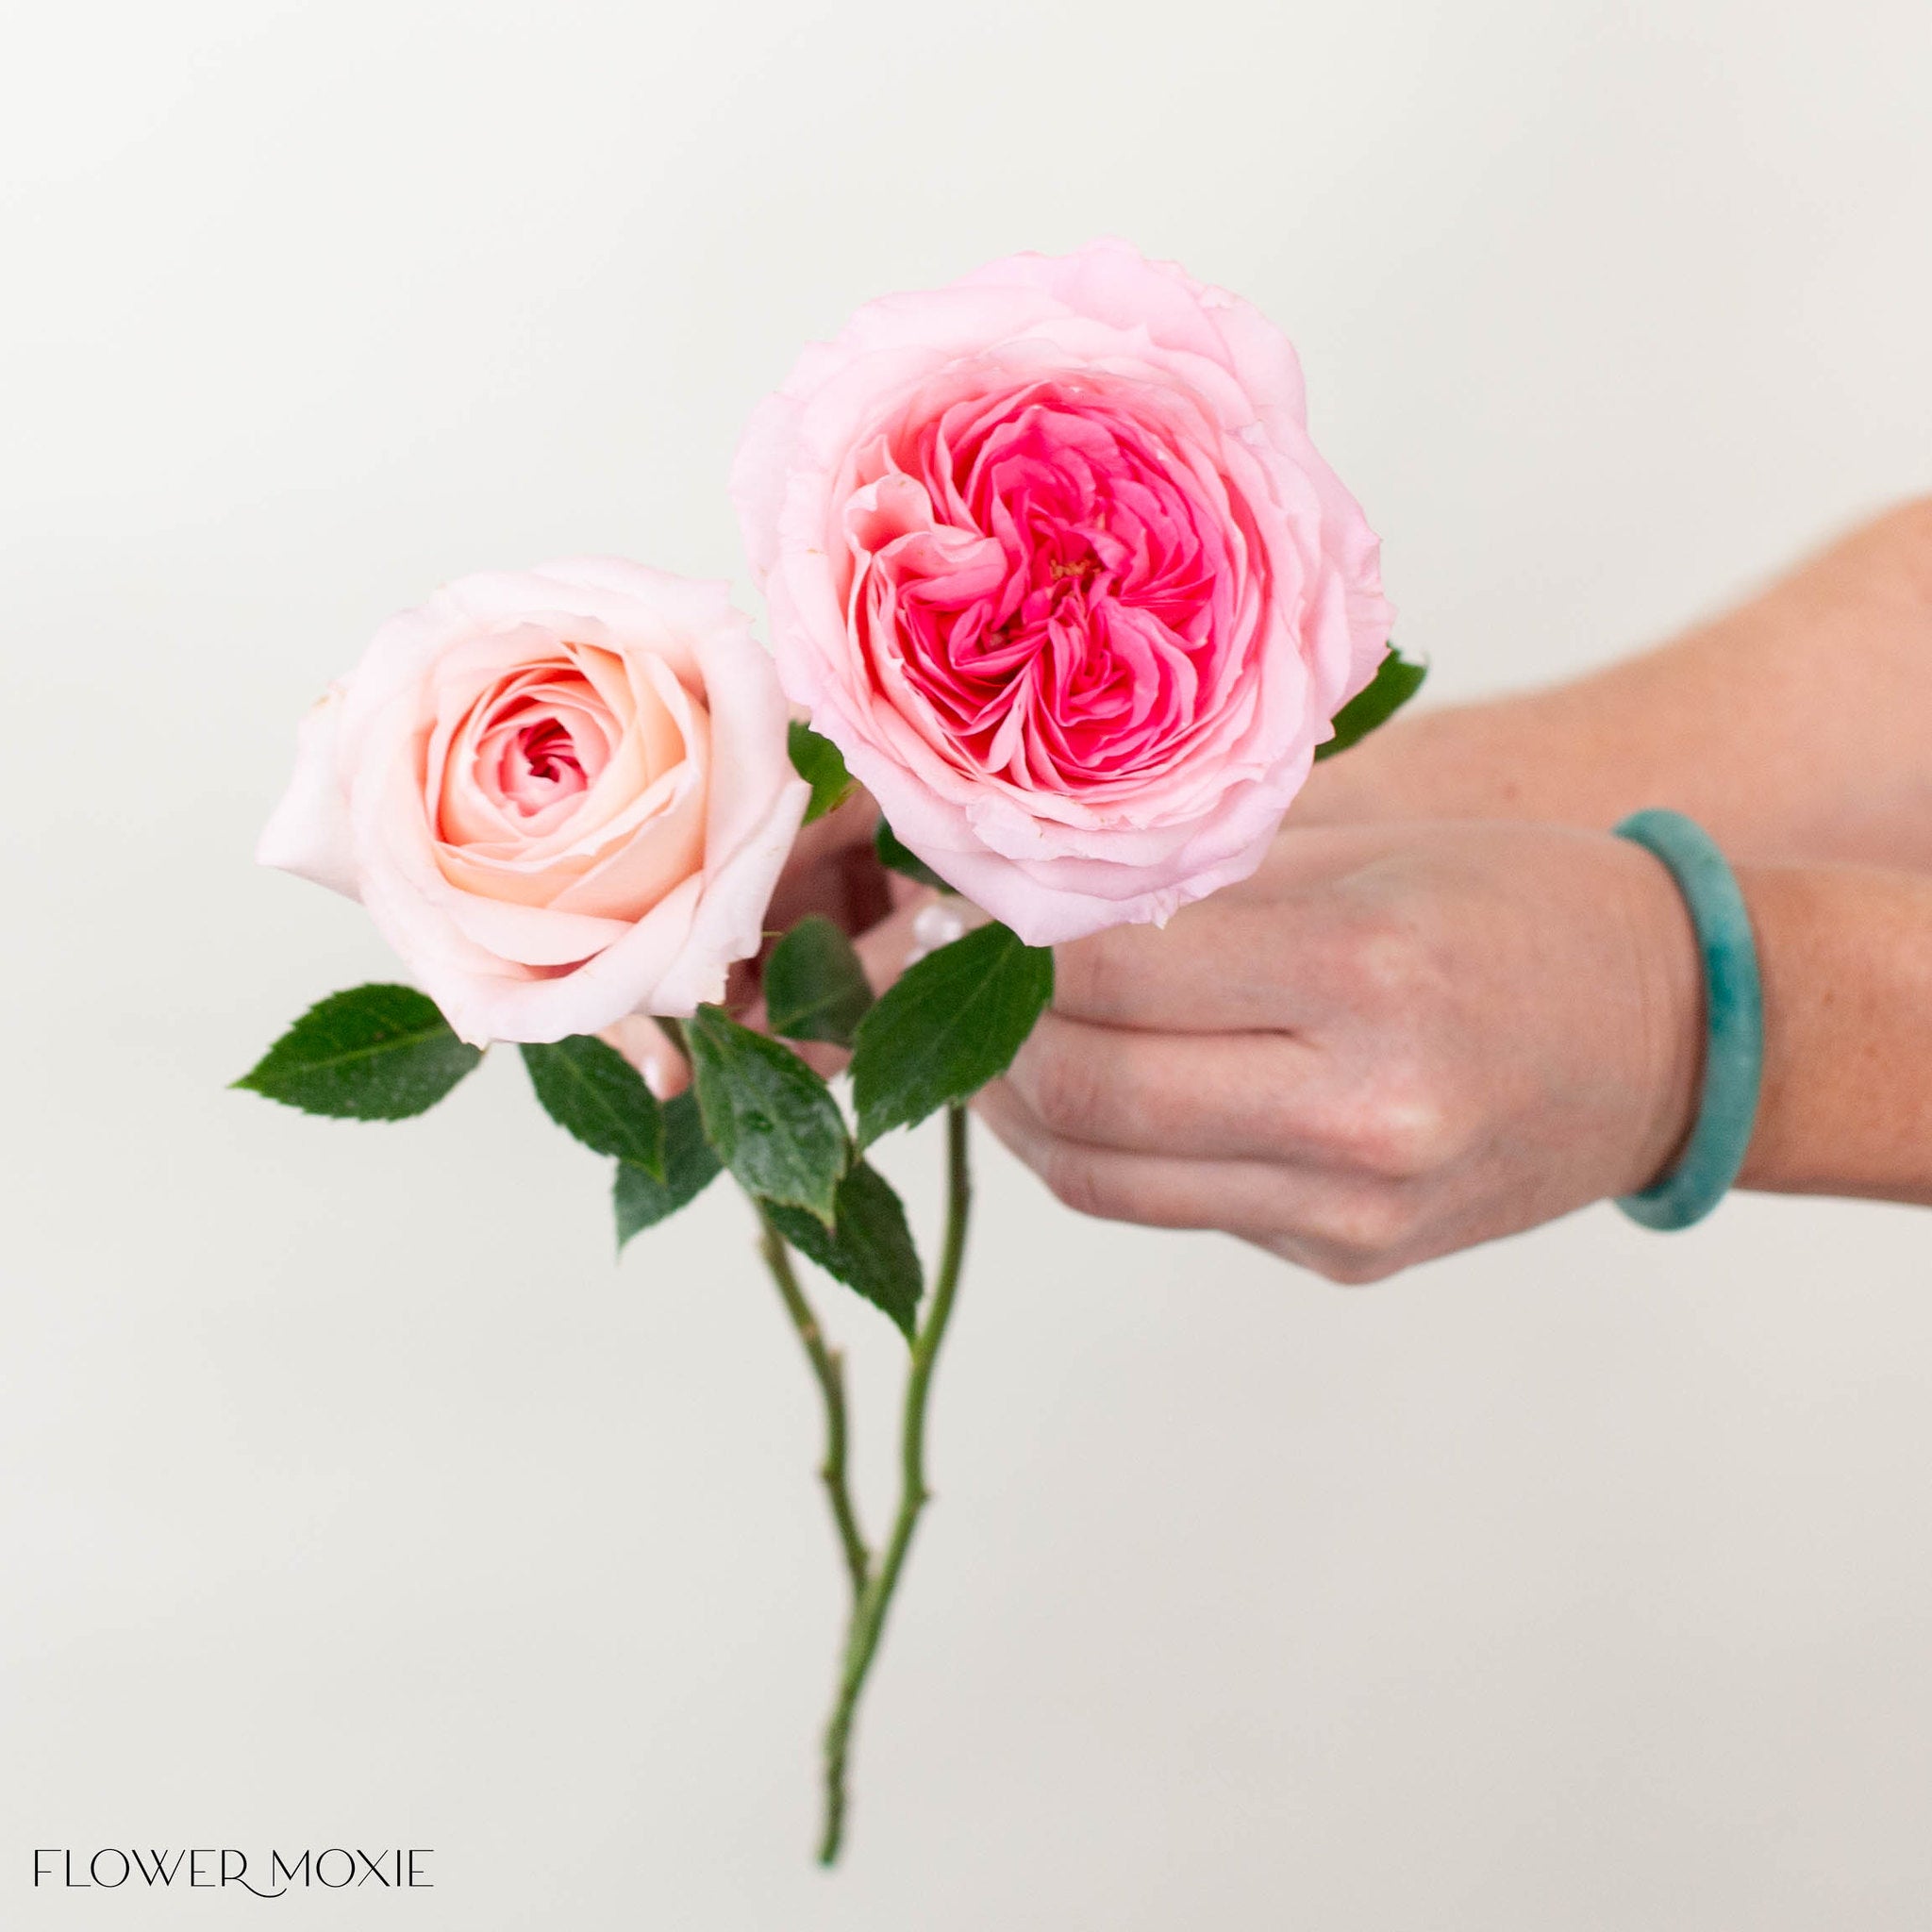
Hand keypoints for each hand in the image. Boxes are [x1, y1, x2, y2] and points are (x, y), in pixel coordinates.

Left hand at [976, 820, 1705, 1280]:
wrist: (1673, 1039)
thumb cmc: (1521, 903)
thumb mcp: (1367, 848)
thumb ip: (1195, 878)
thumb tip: (1019, 891)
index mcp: (1368, 976)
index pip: (1106, 967)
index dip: (993, 936)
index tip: (942, 903)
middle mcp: (1359, 1116)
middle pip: (1080, 1091)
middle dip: (974, 1032)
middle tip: (934, 972)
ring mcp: (1350, 1214)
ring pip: (1098, 1175)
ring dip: (1009, 1104)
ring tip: (983, 1033)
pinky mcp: (1342, 1261)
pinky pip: (1168, 1205)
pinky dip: (1098, 1146)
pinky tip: (1081, 1081)